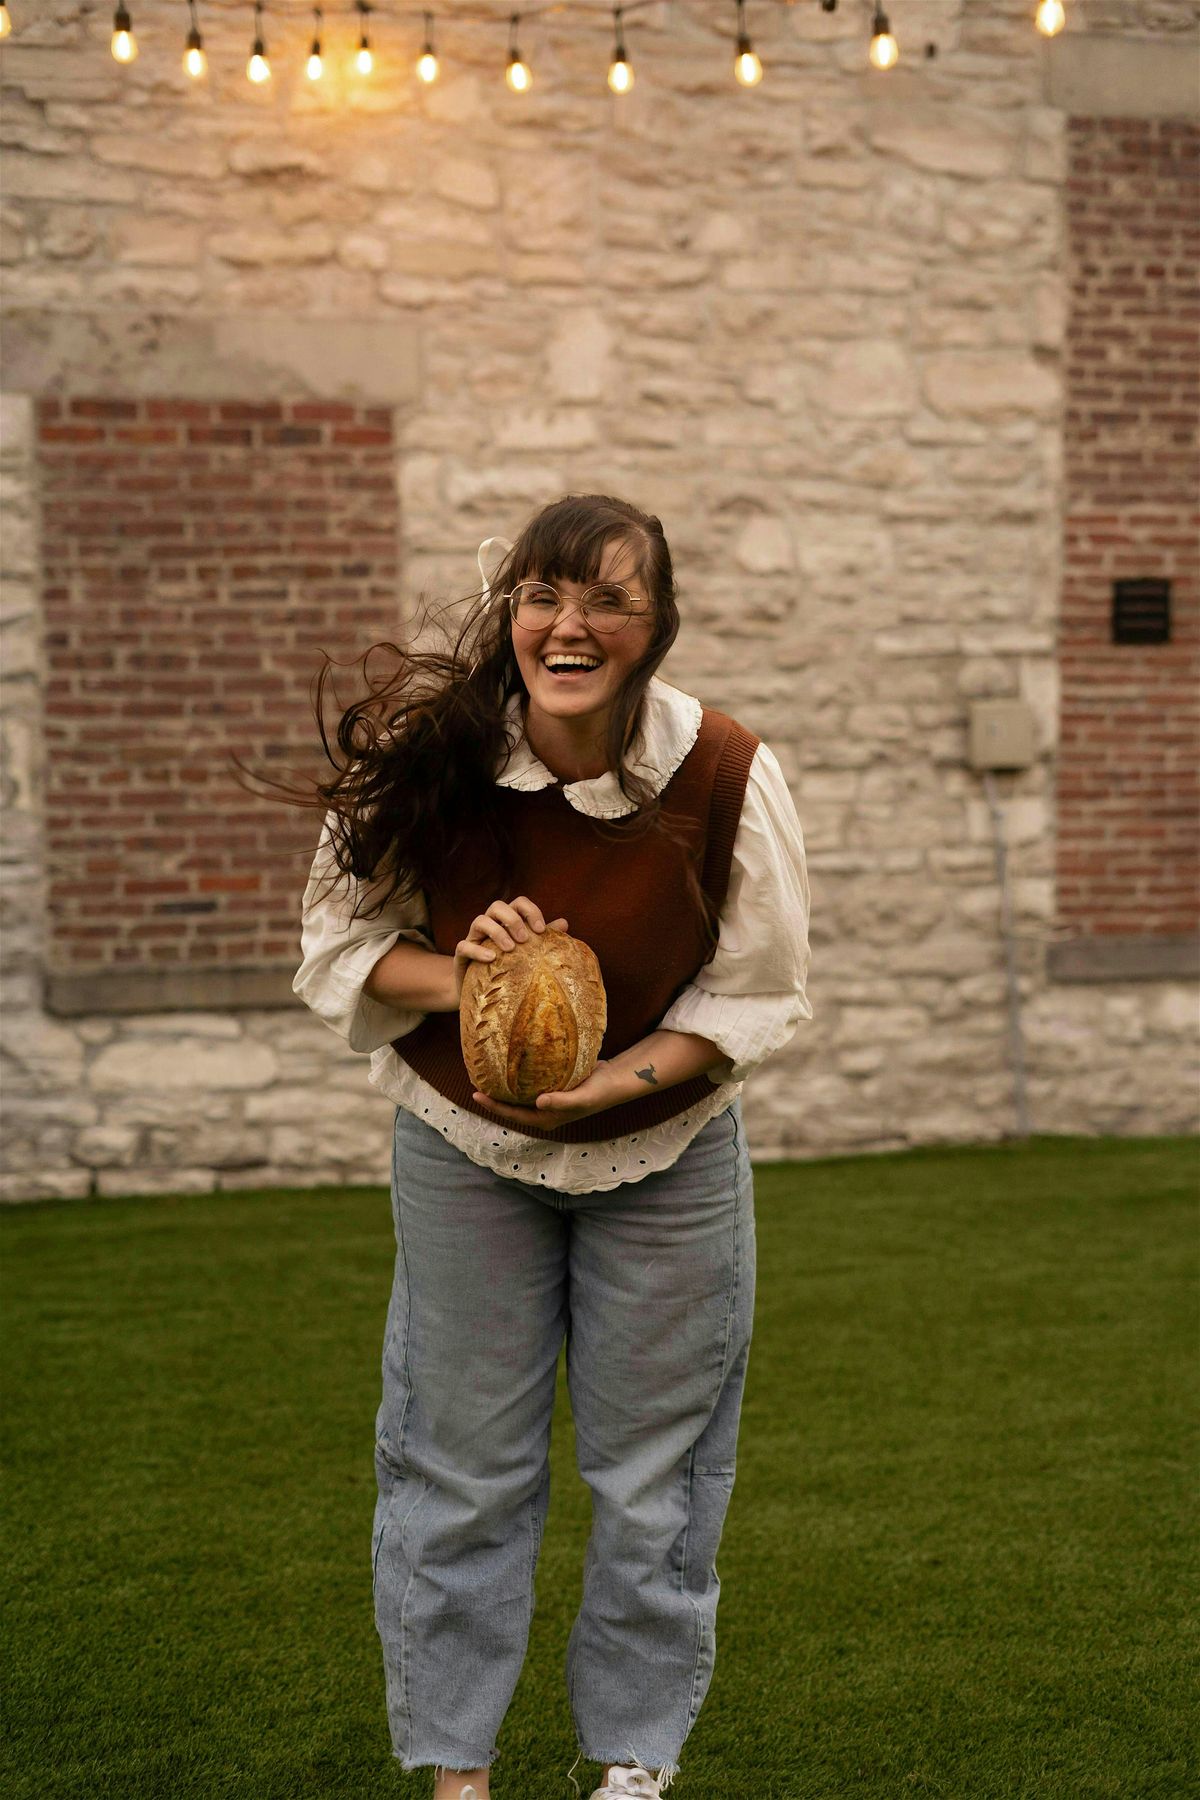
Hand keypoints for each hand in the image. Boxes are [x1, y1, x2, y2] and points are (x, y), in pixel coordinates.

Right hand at [453, 897, 567, 1004]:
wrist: (482, 995)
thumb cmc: (508, 968)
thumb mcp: (527, 953)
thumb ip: (543, 938)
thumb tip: (565, 923)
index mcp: (507, 921)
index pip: (518, 903)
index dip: (530, 911)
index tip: (541, 930)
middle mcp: (490, 924)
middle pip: (497, 906)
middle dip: (512, 919)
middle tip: (525, 939)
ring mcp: (474, 938)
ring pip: (479, 920)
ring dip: (496, 932)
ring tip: (510, 949)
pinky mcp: (461, 955)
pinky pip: (463, 946)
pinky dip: (477, 950)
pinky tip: (492, 959)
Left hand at [471, 1060, 620, 1130]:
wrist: (613, 1080)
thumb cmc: (598, 1092)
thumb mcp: (580, 1098)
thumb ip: (560, 1101)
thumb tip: (538, 1102)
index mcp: (546, 1119)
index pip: (514, 1115)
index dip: (494, 1106)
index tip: (476, 1095)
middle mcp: (543, 1111)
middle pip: (512, 1106)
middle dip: (494, 1097)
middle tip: (474, 1083)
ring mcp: (547, 1098)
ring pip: (518, 1094)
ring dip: (503, 1086)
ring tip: (486, 1073)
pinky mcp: (551, 1085)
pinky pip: (529, 1082)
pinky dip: (517, 1076)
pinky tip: (508, 1064)